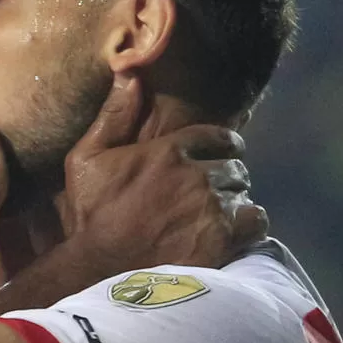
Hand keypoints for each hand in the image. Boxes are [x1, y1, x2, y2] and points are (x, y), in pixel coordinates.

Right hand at [58, 74, 267, 272]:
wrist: (96, 270)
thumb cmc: (89, 215)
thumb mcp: (85, 159)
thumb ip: (113, 115)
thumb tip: (130, 72)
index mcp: (170, 150)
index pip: (217, 137)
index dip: (217, 148)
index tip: (209, 161)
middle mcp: (198, 174)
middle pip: (234, 166)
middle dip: (222, 177)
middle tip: (203, 196)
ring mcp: (213, 207)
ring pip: (244, 193)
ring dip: (232, 202)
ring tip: (212, 216)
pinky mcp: (224, 238)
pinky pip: (257, 221)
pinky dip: (247, 226)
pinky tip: (228, 233)